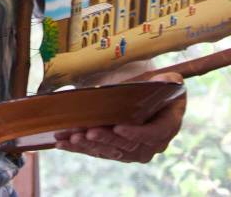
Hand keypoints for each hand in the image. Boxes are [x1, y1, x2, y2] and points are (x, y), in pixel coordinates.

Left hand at [52, 72, 185, 162]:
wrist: (147, 91)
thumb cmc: (154, 84)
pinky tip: (62, 142)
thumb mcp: (163, 79)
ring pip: (111, 151)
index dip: (136, 133)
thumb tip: (164, 80)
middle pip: (128, 146)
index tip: (118, 128)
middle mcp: (152, 144)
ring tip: (72, 137)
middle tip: (87, 132)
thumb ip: (164, 81)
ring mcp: (133, 150)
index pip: (153, 134)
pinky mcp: (115, 150)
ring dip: (89, 145)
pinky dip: (79, 147)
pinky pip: (98, 151)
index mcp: (167, 125)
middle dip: (105, 139)